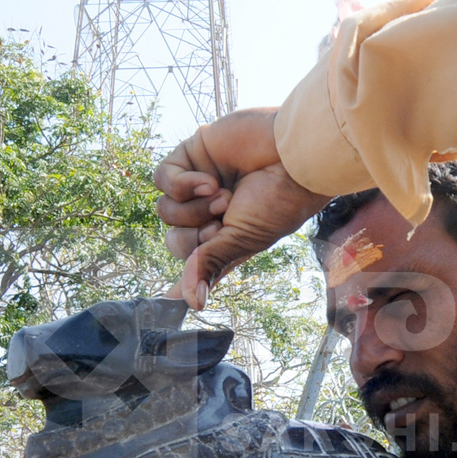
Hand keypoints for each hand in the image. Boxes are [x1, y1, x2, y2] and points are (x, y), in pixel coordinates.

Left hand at [155, 108, 329, 309]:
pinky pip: (162, 179)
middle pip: (174, 239)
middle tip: (223, 221)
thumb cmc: (280, 200)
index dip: (182, 280)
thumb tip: (192, 303)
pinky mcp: (191, 156)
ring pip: (164, 210)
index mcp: (226, 238)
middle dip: (196, 235)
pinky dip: (182, 184)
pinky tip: (208, 181)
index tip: (163, 303)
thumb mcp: (244, 240)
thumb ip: (211, 264)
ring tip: (224, 195)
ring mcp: (197, 184)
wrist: (294, 155)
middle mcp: (210, 213)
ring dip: (194, 207)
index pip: (195, 264)